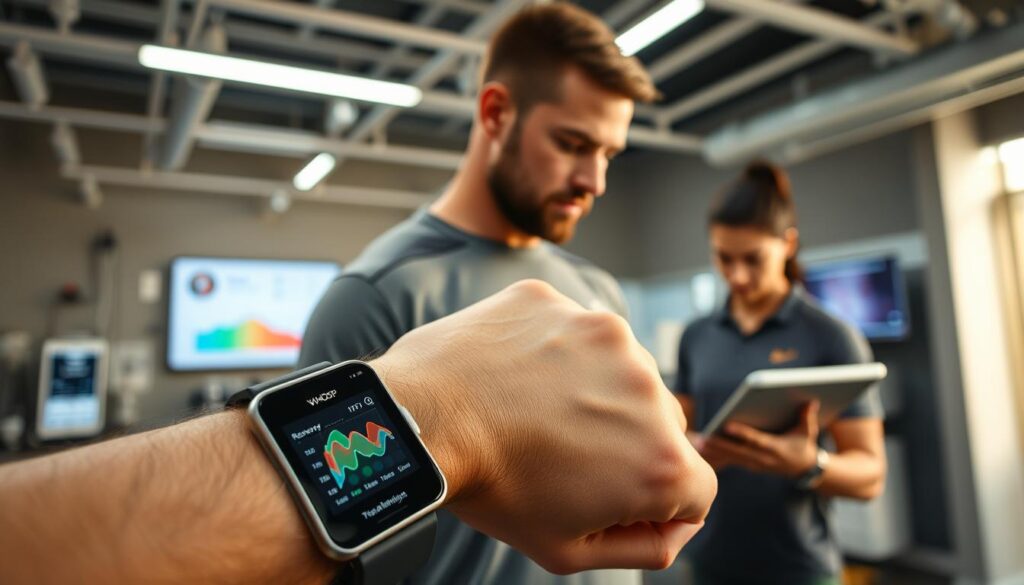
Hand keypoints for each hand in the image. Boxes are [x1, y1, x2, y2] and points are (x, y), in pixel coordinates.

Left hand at [375, 280, 716, 573]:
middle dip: (624, 442)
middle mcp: (648, 387)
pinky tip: (513, 376)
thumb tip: (678, 525)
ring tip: (532, 410)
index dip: (654, 503)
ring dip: (591, 390)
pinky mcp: (557, 302)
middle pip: (661, 424)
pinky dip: (549, 352)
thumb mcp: (570, 552)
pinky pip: (568, 331)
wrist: (420, 423)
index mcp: (662, 460)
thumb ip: (645, 546)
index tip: (607, 495)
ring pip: (617, 370)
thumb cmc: (493, 492)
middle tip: (561, 453)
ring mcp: (602, 334)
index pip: (696, 489)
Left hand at [700, 401, 820, 477]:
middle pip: (738, 451)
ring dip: (715, 451)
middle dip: (720, 445)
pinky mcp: (750, 465)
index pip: (756, 440)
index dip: (742, 433)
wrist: (804, 469)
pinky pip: (732, 461)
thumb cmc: (804, 445)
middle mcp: (764, 459)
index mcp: (776, 449)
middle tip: (703, 438)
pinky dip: (718, 456)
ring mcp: (756, 464)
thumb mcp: (809, 432)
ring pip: (732, 457)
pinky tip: (704, 450)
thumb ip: (807, 417)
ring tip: (698, 443)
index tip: (726, 425)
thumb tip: (810, 400)